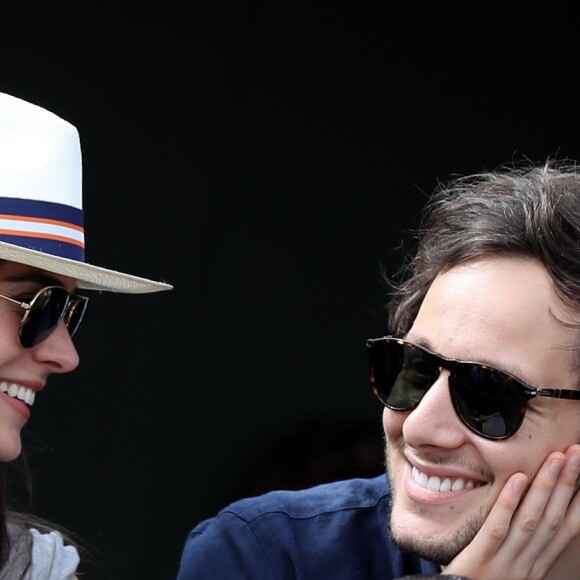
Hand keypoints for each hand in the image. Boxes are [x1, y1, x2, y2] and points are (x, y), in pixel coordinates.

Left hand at [443, 444, 579, 579]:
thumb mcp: (515, 566)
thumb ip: (525, 543)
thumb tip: (539, 509)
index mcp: (537, 563)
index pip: (565, 528)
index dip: (578, 500)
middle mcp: (527, 563)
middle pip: (553, 518)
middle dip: (568, 484)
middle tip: (577, 452)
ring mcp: (506, 562)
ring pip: (531, 520)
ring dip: (546, 487)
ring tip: (557, 457)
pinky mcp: (480, 559)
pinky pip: (497, 527)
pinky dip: (509, 502)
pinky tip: (517, 478)